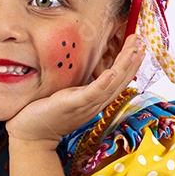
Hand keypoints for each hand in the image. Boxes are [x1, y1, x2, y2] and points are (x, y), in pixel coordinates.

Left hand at [5, 34, 144, 145]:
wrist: (32, 134)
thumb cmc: (46, 113)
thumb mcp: (68, 95)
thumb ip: (80, 86)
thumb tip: (86, 71)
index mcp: (95, 99)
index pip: (119, 80)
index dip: (130, 64)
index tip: (138, 47)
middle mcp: (95, 103)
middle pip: (121, 80)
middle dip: (133, 60)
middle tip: (142, 41)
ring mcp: (86, 105)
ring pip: (112, 84)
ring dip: (125, 66)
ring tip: (135, 50)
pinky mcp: (73, 105)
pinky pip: (92, 93)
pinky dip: (103, 83)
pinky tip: (112, 72)